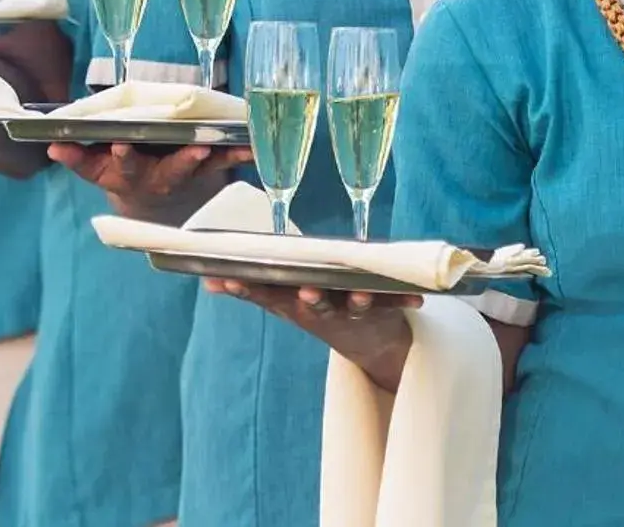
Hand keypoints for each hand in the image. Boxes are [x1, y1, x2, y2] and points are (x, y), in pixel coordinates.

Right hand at [49, 142, 254, 224]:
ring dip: (202, 158)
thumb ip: (77, 155)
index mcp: (123, 175)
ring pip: (192, 168)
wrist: (153, 201)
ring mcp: (180, 177)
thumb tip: (51, 142)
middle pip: (156, 172)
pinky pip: (221, 161)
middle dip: (165, 161)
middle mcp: (153, 180)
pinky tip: (251, 147)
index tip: (116, 145)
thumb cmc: (121, 171)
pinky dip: (236, 154)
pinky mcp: (204, 171)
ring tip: (209, 148)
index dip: (111, 157)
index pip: (111, 167)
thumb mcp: (96, 168)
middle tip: (173, 149)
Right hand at [204, 279, 418, 391]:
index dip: (251, 289)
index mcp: (296, 305)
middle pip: (315, 305)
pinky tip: (416, 299)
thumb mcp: (283, 304)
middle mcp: (324, 310)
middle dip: (311, 299)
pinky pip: (395, 304)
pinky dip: (404, 300)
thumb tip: (206, 280)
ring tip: (361, 296)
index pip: (270, 296)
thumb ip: (250, 289)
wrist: (371, 344)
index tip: (232, 281)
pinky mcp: (383, 309)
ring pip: (354, 306)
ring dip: (357, 302)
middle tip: (306, 293)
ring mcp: (354, 312)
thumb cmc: (319, 310)